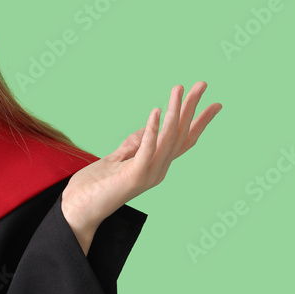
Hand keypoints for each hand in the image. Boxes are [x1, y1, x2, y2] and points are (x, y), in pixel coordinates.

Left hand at [62, 81, 221, 243]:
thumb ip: (134, 144)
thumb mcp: (117, 158)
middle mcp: (158, 170)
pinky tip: (156, 111)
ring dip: (174, 111)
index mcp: (156, 165)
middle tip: (202, 84)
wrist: (79, 210)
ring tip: (178, 88)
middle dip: (191, 108)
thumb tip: (150, 125)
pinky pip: (147, 150)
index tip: (215, 104)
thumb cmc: (95, 185)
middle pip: (180, 134)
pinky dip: (152, 130)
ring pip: (168, 138)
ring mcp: (148, 174)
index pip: (183, 140)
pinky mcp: (134, 176)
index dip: (199, 122)